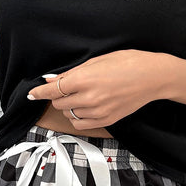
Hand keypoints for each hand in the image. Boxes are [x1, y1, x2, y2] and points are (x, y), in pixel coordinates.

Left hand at [27, 49, 170, 129]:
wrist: (153, 77)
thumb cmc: (129, 62)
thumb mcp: (97, 61)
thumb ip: (72, 73)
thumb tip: (52, 80)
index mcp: (85, 79)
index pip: (53, 89)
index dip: (39, 92)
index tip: (32, 93)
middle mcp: (90, 97)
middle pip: (58, 102)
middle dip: (57, 95)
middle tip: (64, 88)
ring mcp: (99, 111)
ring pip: (68, 114)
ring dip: (67, 106)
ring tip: (78, 96)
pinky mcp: (107, 120)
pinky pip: (81, 124)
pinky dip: (77, 117)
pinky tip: (83, 108)